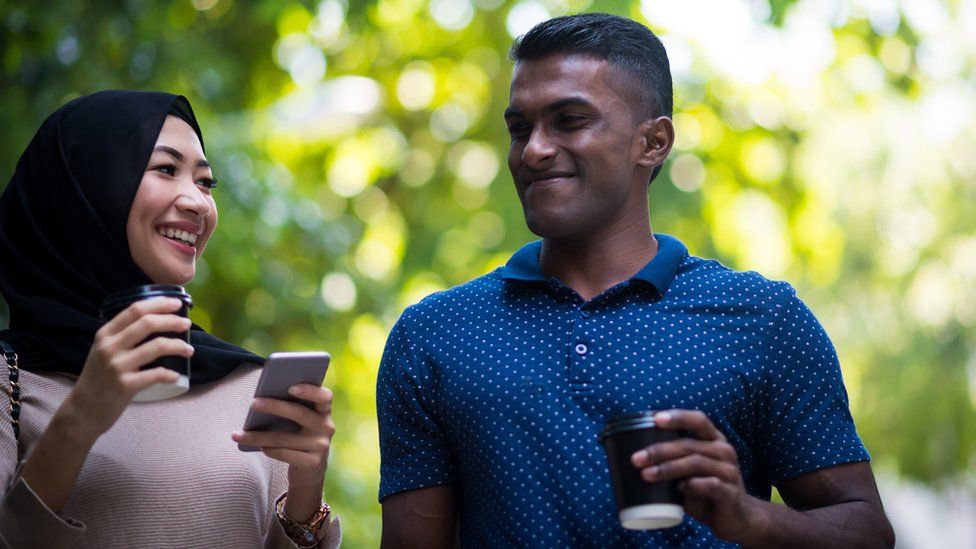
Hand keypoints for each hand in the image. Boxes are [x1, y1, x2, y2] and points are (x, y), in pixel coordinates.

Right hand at [66, 297, 192, 439]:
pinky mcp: (125, 385)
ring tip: (189, 350)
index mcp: (105, 334)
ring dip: (178, 346)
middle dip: (172, 321)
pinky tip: (176, 375)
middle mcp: (109, 346)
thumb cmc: (98, 378)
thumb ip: (122, 336)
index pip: (135, 309)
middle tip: (187, 324)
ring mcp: (117, 366)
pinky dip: (170, 374)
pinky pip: (156, 374)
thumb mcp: (103, 351)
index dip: (159, 304)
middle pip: (148, 323)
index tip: (177, 303)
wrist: (83, 410)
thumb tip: (157, 321)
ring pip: (156, 346)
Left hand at [231, 384, 334, 520]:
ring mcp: (321, 446)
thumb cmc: (300, 436)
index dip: (310, 391)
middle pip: (299, 413)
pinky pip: (284, 454)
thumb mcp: (301, 422)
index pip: (324, 396)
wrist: (311, 469)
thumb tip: (263, 400)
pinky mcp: (312, 463)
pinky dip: (268, 450)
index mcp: (324, 411)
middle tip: (253, 403)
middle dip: (274, 406)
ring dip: (258, 436)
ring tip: (237, 434)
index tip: (290, 387)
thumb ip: (292, 409)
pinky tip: (256, 446)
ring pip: (284, 437)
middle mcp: (326, 427)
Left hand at [630, 409, 760, 542]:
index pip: (698, 420)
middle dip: (659, 450)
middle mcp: (724, 451)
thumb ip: (671, 462)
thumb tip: (633, 458)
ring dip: (668, 468)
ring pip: (696, 463)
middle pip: (689, 444)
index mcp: (714, 440)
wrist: (736, 519)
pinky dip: (691, 485)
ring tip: (646, 475)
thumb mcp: (689, 472)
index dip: (678, 417)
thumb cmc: (705, 491)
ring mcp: (730, 471)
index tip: (655, 419)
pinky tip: (678, 489)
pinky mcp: (730, 492)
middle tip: (636, 459)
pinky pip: (710, 485)